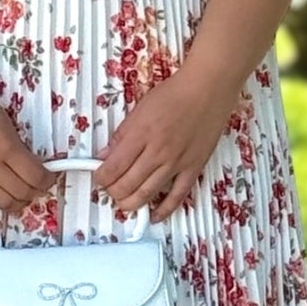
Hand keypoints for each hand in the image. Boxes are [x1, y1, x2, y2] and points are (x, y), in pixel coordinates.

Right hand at [0, 71, 55, 235]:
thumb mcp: (2, 118)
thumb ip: (14, 143)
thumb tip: (25, 159)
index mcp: (6, 147)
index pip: (36, 175)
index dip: (48, 180)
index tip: (49, 178)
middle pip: (22, 192)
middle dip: (35, 192)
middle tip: (37, 188)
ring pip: (2, 203)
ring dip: (17, 205)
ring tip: (21, 201)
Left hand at [93, 67, 241, 223]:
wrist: (208, 89)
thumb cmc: (174, 94)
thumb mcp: (138, 109)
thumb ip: (121, 136)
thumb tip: (104, 156)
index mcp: (140, 135)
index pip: (112, 168)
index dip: (100, 179)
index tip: (98, 178)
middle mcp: (157, 152)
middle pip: (126, 185)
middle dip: (112, 193)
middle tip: (109, 191)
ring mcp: (176, 163)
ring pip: (147, 194)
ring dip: (130, 204)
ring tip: (123, 203)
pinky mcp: (193, 168)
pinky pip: (177, 196)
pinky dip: (164, 210)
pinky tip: (154, 216)